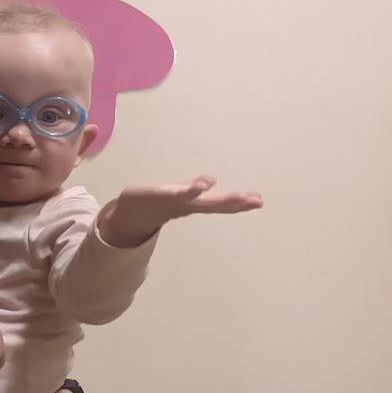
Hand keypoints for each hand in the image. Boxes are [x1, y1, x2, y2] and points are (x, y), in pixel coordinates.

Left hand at [98, 175, 262, 247]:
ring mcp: (179, 202)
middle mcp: (190, 205)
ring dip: (221, 201)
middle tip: (257, 201)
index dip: (239, 202)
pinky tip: (204, 186)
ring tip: (240, 196)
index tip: (259, 200)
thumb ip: (194, 187)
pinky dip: (193, 190)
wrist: (131, 211)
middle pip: (216, 205)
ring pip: (203, 202)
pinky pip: (181, 193)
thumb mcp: (177, 192)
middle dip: (237, 203)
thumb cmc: (156, 201)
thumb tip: (212, 181)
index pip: (221, 203)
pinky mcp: (166, 196)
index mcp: (196, 204)